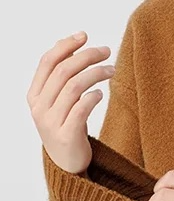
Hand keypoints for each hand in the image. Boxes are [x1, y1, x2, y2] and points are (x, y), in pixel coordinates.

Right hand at [27, 31, 114, 173]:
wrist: (67, 165)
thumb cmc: (67, 127)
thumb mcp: (59, 102)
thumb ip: (62, 79)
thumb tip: (72, 46)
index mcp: (34, 95)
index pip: (47, 62)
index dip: (65, 46)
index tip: (84, 35)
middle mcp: (39, 107)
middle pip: (63, 71)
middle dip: (86, 56)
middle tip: (107, 51)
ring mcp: (51, 122)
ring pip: (73, 87)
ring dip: (95, 73)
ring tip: (112, 70)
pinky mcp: (67, 136)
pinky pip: (80, 110)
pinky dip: (92, 97)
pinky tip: (102, 93)